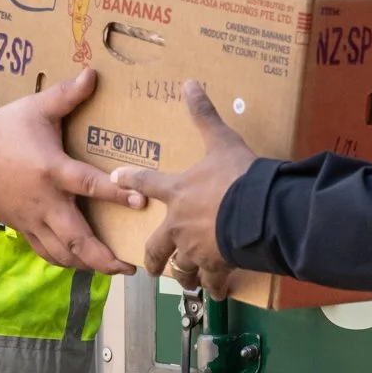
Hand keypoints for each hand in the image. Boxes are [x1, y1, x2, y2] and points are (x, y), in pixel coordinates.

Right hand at [0, 68, 144, 274]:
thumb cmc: (3, 130)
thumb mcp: (35, 108)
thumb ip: (66, 95)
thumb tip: (93, 73)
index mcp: (51, 169)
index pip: (88, 185)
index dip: (116, 193)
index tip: (140, 202)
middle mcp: (44, 200)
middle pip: (76, 237)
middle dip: (103, 256)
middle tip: (129, 264)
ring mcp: (32, 218)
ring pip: (62, 251)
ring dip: (88, 264)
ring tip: (113, 268)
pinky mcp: (22, 227)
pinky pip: (45, 251)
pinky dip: (65, 260)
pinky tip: (82, 263)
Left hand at [112, 81, 255, 295]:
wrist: (256, 211)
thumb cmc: (236, 176)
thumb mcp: (221, 141)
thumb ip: (204, 115)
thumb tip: (189, 83)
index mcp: (176, 193)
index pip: (145, 184)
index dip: (128, 180)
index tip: (114, 179)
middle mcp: (178, 225)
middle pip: (156, 246)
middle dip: (152, 256)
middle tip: (149, 262)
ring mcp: (195, 249)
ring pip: (181, 269)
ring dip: (182, 274)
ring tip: (184, 279)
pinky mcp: (216, 265)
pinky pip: (211, 281)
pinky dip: (214, 286)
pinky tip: (217, 289)